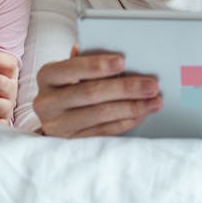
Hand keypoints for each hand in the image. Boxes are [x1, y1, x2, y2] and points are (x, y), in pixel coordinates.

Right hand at [32, 49, 161, 137]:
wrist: (53, 116)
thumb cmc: (68, 85)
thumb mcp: (70, 71)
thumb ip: (88, 62)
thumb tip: (121, 61)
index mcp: (47, 76)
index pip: (72, 68)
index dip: (97, 65)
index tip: (122, 61)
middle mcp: (48, 102)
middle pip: (90, 93)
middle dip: (125, 88)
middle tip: (151, 85)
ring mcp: (58, 125)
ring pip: (100, 115)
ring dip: (132, 107)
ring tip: (154, 101)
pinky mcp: (72, 142)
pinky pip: (104, 131)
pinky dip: (126, 121)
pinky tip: (142, 113)